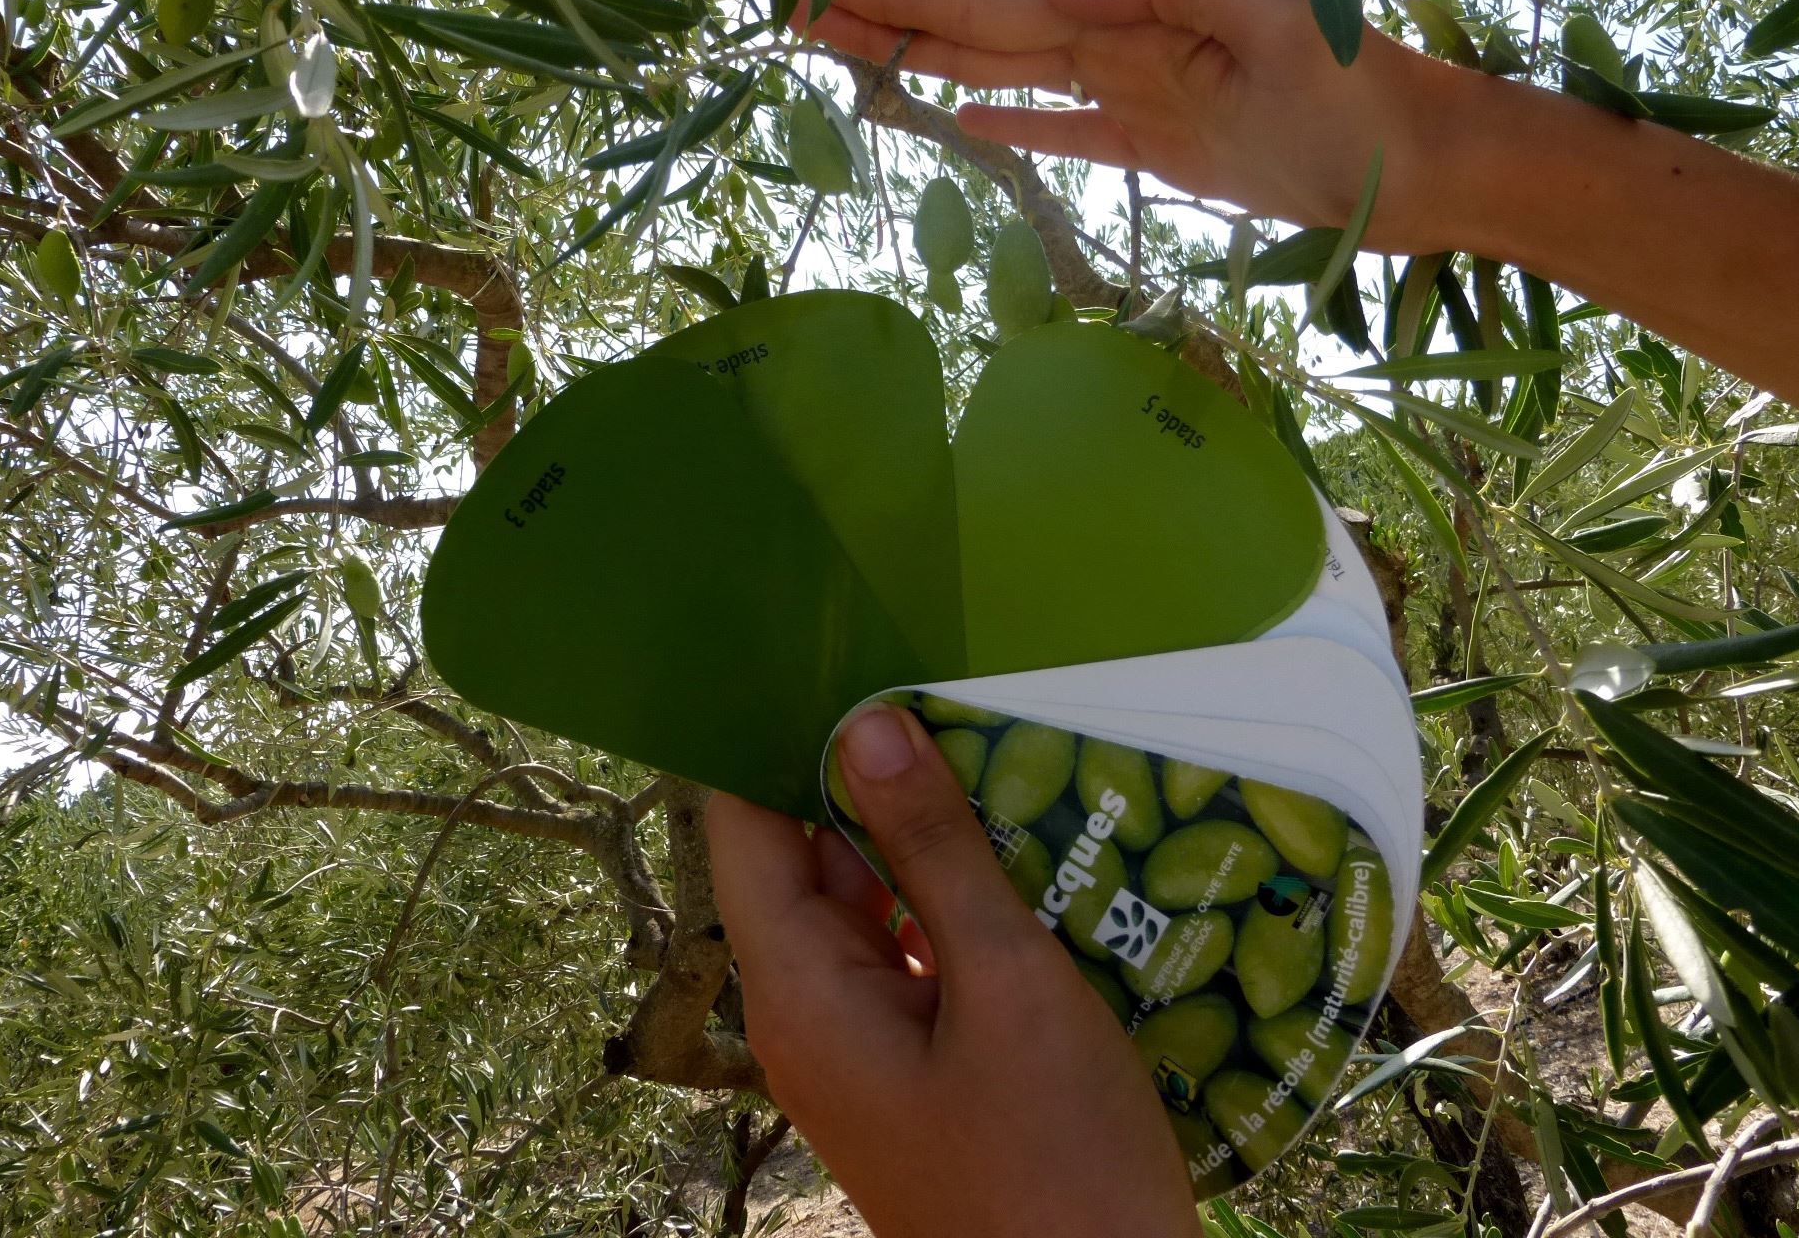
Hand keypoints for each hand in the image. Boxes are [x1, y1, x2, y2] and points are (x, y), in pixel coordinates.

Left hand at [707, 703, 1200, 1237]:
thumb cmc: (1055, 1157)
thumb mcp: (1006, 983)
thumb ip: (935, 851)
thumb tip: (866, 724)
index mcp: (800, 992)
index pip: (744, 830)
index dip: (767, 736)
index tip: (814, 641)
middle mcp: (811, 1015)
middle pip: (810, 860)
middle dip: (863, 774)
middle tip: (925, 667)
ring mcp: (865, 1046)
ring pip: (870, 905)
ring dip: (922, 836)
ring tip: (984, 733)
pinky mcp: (919, 1067)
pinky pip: (914, 956)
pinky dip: (954, 900)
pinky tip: (1021, 847)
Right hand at [801, 0, 1456, 250]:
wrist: (1424, 163)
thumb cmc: (1360, 87)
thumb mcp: (1272, 17)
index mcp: (1137, 2)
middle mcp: (1121, 43)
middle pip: (983, 29)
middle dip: (893, 17)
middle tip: (794, 9)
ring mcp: (1135, 97)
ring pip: (1008, 75)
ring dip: (931, 61)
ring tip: (850, 52)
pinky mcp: (1159, 149)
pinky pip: (1067, 132)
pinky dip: (1013, 125)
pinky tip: (960, 118)